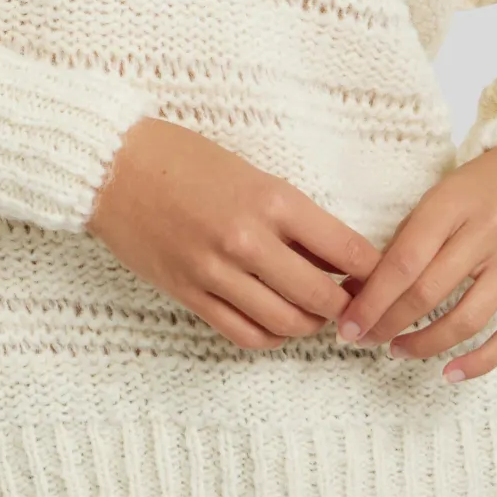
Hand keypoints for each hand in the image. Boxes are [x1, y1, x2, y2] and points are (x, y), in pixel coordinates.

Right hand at [87, 117, 383, 350]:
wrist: (115, 166)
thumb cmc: (185, 159)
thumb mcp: (252, 174)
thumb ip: (294, 218)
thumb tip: (336, 260)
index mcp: (272, 199)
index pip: (347, 250)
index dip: (373, 272)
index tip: (381, 278)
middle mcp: (248, 240)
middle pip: (322, 298)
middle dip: (346, 307)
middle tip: (352, 304)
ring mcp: (216, 272)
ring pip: (286, 323)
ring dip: (309, 325)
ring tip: (312, 313)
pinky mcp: (189, 294)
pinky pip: (244, 334)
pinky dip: (270, 336)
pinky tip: (275, 322)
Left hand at [332, 144, 496, 382]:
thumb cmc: (479, 189)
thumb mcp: (437, 197)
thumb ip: (403, 241)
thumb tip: (356, 289)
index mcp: (453, 203)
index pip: (405, 260)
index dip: (372, 299)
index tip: (348, 325)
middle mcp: (489, 231)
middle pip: (429, 291)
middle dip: (388, 323)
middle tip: (364, 339)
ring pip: (466, 320)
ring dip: (425, 345)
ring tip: (397, 350)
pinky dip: (479, 362)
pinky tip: (450, 372)